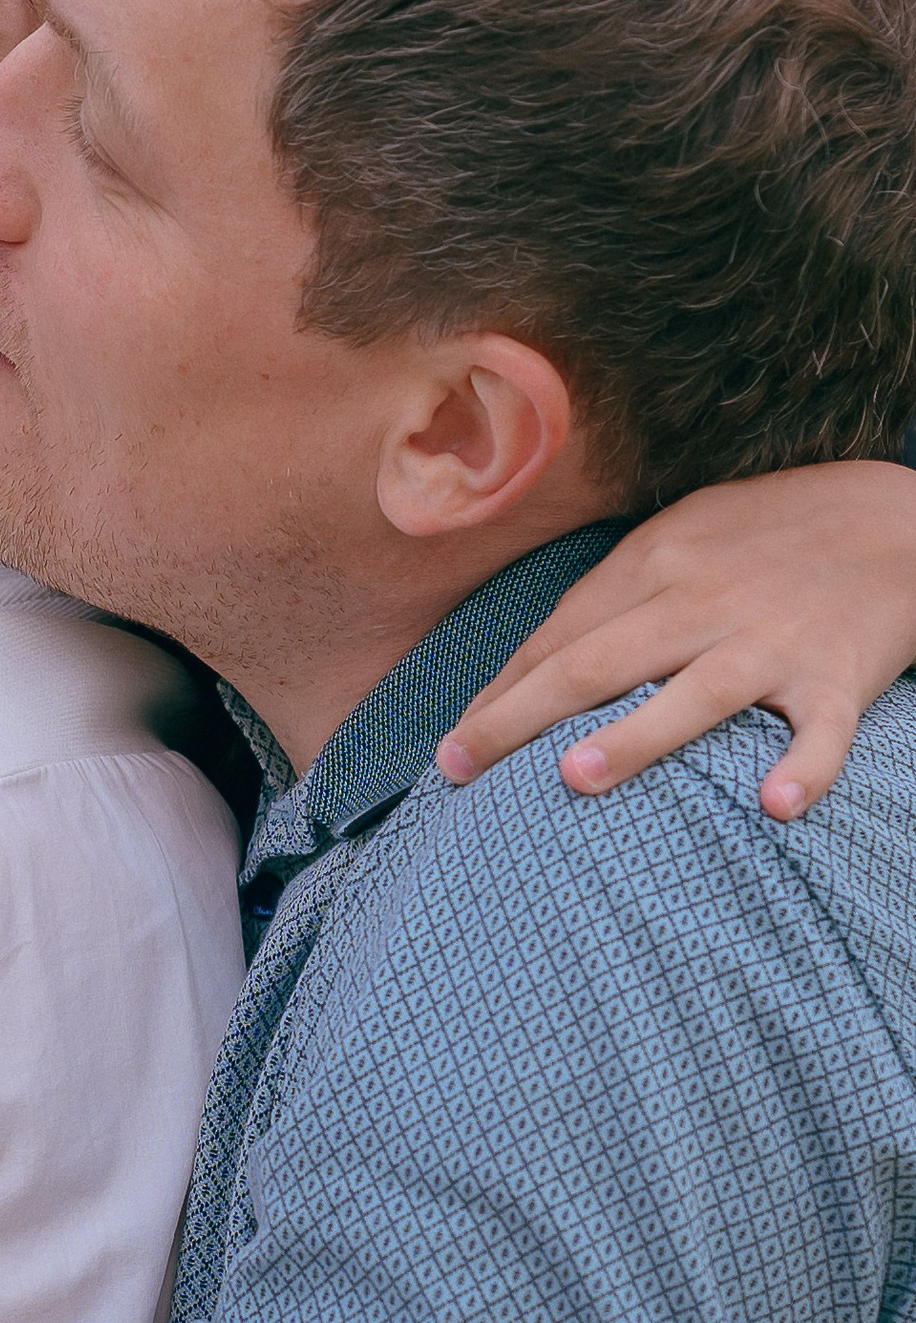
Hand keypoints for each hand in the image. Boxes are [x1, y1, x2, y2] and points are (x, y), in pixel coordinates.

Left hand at [438, 461, 915, 817]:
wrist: (896, 517)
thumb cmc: (771, 534)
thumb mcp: (684, 534)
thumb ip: (616, 590)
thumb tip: (537, 654)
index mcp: (656, 564)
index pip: (560, 635)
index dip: (500, 689)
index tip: (451, 744)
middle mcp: (704, 601)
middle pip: (598, 661)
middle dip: (520, 715)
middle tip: (460, 766)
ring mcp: (771, 641)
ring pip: (697, 691)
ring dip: (637, 734)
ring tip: (575, 777)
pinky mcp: (837, 676)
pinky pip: (821, 729)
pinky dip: (803, 766)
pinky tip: (775, 805)